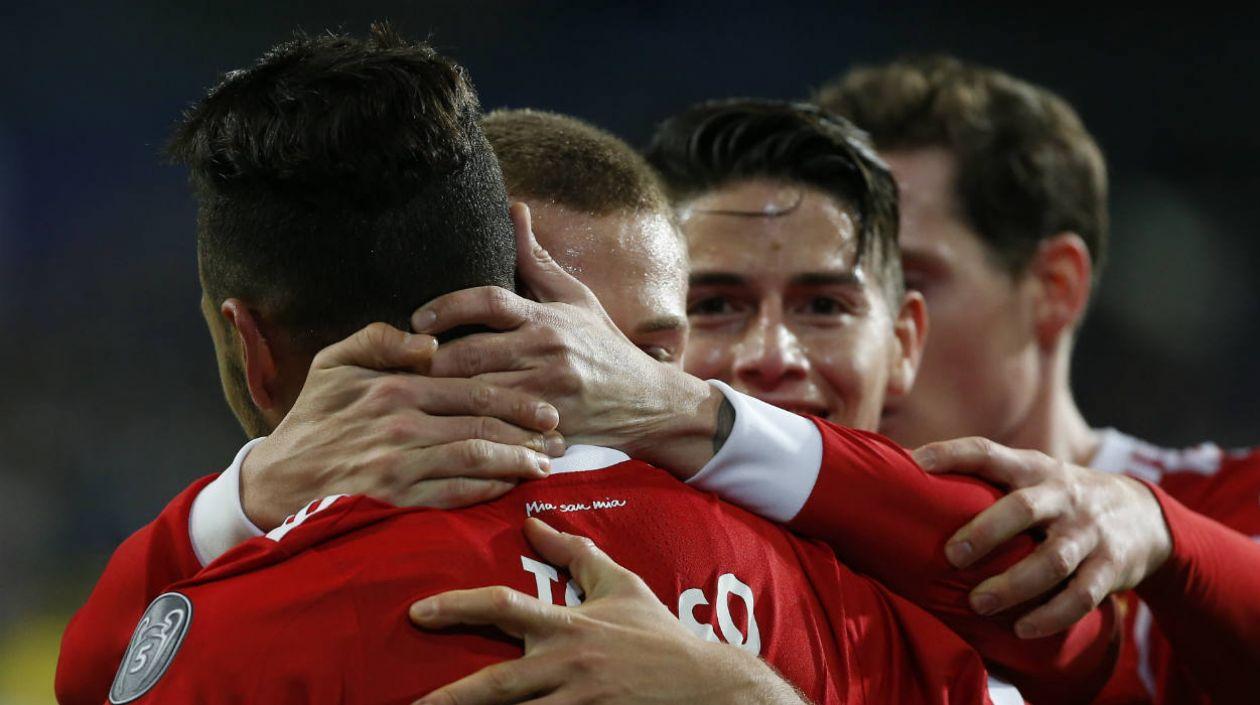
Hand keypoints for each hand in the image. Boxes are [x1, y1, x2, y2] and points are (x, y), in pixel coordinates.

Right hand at [240, 322, 564, 529]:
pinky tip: (510, 488)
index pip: (472, 389)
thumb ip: (380, 340)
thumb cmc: (313, 417)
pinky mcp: (397, 501)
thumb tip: (430, 342)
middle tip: (559, 437)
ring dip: (517, 462)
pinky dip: (488, 490)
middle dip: (529, 433)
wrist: (280, 479)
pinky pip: (456, 494)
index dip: (516, 400)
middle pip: (483, 425)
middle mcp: (401, 424)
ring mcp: (400, 465)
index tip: (546, 408)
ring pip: (476, 460)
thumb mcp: (334, 362)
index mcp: (394, 386)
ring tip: (545, 464)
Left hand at [408, 518, 806, 704]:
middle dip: (450, 700)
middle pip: (495, 685)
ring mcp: (576, 704)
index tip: (417, 613)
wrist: (703, 685)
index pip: (504, 606)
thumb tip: (532, 521)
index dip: (458, 607)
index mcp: (566, 625)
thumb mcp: (619, 585)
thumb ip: (573, 552)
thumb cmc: (655, 633)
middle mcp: (565, 666)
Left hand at [412, 203, 725, 476]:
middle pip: (471, 353)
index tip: (417, 320)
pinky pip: (498, 427)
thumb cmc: (603, 346)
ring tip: (408, 394)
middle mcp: (547, 352)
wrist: (647, 402)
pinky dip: (468, 426)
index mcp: (548, 318)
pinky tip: (443, 427)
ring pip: (477, 394)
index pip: (489, 301)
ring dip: (440, 395)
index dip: (447, 307)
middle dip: (430, 360)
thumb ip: (536, 259)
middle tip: (397, 364)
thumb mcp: (575, 298)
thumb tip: (514, 207)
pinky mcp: (549, 427)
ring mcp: (548, 392)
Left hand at [914, 437, 1172, 637]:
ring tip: (977, 603)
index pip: (988, 452)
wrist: (1144, 515)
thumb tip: (910, 479)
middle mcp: (1063, 496)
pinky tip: (1021, 629)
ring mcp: (1089, 532)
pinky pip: (1081, 596)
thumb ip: (986, 480)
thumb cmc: (1062, 499)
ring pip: (1052, 560)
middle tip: (950, 556)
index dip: (951, 454)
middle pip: (1023, 508)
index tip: (913, 464)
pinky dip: (1050, 615)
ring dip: (1013, 585)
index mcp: (1034, 468)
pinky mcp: (1111, 567)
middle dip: (984, 532)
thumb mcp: (1033, 477)